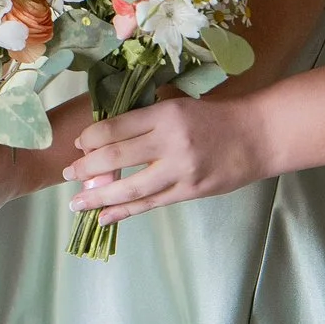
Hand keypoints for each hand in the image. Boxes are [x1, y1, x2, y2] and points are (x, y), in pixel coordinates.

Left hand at [63, 92, 274, 223]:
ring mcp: (180, 170)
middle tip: (67, 174)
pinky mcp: (189, 191)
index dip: (90, 138)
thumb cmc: (214, 118)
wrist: (257, 136)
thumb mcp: (177, 107)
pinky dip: (124, 212)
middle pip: (115, 158)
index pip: (115, 128)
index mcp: (164, 113)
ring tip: (76, 203)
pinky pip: (149, 204)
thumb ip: (146, 121)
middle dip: (86, 168)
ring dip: (98, 197)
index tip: (78, 145)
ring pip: (129, 188)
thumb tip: (104, 140)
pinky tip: (104, 216)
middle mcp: (170, 141)